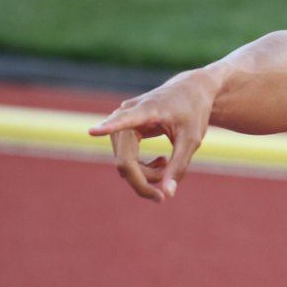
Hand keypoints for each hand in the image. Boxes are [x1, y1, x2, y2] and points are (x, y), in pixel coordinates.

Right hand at [88, 70, 216, 202]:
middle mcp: (127, 113)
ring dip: (144, 174)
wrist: (190, 91)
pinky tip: (160, 162)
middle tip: (165, 191)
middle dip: (145, 179)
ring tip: (167, 165)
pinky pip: (124, 158)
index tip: (93, 131)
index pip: (125, 120)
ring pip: (123, 162)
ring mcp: (120, 121)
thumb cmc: (193, 113)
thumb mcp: (192, 140)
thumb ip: (179, 166)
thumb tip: (167, 195)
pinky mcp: (120, 129)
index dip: (109, 127)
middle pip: (125, 160)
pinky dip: (141, 168)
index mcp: (147, 109)